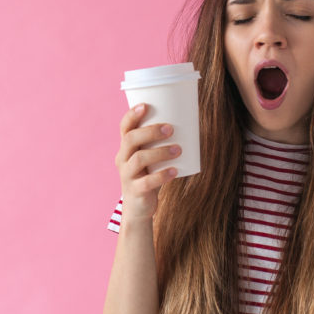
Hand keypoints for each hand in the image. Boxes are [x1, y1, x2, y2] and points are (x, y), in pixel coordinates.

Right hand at [114, 103, 181, 221]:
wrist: (139, 208)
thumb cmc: (148, 175)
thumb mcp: (150, 158)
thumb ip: (162, 144)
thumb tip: (191, 123)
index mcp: (125, 148)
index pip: (124, 128)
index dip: (132, 115)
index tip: (145, 105)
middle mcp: (122, 159)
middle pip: (130, 140)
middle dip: (150, 131)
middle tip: (170, 129)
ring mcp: (127, 176)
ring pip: (139, 159)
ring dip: (160, 152)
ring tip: (178, 149)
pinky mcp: (135, 191)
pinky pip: (147, 182)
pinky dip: (162, 175)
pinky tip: (175, 171)